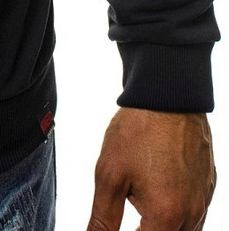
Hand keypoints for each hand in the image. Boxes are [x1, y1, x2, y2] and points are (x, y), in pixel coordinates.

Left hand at [86, 107, 216, 229]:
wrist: (168, 94)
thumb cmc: (138, 130)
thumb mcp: (110, 174)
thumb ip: (103, 218)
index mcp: (166, 216)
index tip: (114, 226)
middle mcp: (191, 213)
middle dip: (146, 229)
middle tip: (130, 212)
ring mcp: (203, 199)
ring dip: (162, 225)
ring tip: (140, 201)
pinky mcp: (208, 185)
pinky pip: (195, 213)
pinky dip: (177, 212)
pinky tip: (160, 191)